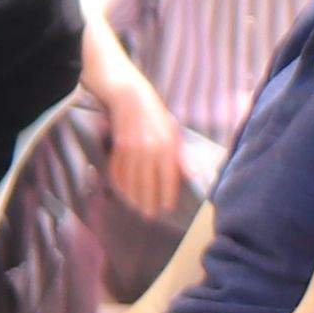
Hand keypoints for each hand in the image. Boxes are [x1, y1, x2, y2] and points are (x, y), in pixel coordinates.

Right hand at [97, 65, 188, 222]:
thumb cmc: (156, 116)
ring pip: (132, 180)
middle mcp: (150, 149)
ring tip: (136, 207)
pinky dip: (120, 184)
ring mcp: (132, 149)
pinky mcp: (118, 147)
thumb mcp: (174, 133)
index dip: (167, 195)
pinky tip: (123, 193)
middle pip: (148, 183)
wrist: (130, 97)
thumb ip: (182, 157)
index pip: (168, 177)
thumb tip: (195, 176)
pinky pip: (119, 171)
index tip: (166, 208)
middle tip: (148, 215)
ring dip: (133, 196)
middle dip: (148, 201)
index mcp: (167, 146)